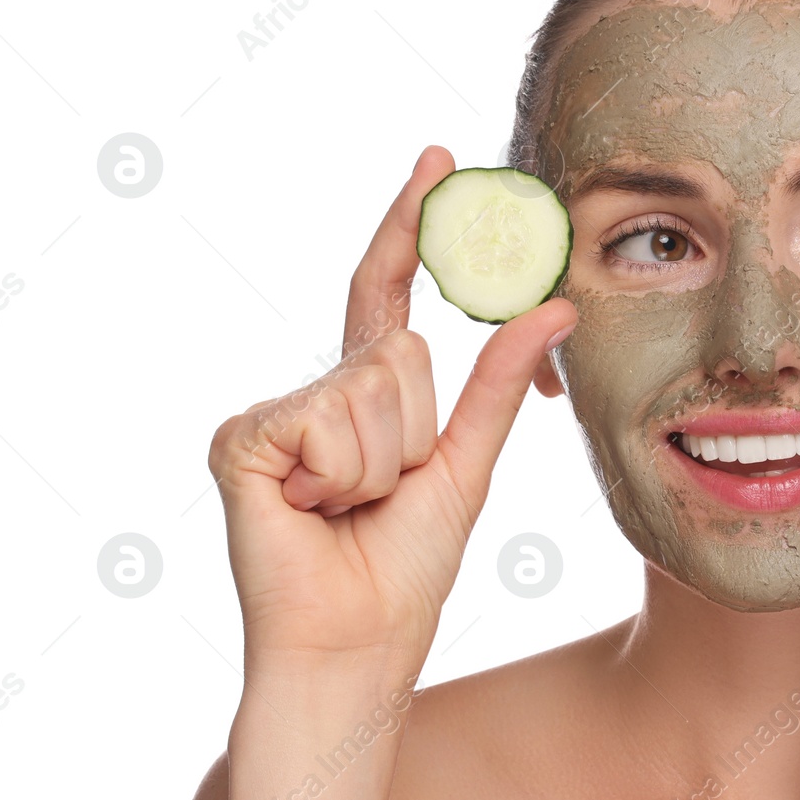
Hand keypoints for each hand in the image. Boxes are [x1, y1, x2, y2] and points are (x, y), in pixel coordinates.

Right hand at [206, 146, 576, 673]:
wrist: (357, 644)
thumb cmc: (406, 566)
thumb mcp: (467, 463)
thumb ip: (503, 382)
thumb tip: (556, 304)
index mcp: (366, 393)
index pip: (390, 291)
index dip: (410, 225)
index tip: (437, 155)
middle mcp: (317, 390)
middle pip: (403, 348)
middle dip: (417, 430)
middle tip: (387, 492)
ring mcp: (274, 411)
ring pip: (373, 382)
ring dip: (385, 461)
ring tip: (351, 508)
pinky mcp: (242, 438)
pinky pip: (328, 417)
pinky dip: (343, 476)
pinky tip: (314, 511)